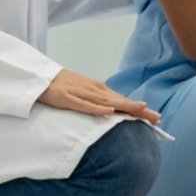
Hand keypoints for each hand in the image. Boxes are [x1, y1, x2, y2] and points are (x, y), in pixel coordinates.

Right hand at [38, 69, 160, 124]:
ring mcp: (80, 92)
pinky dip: (96, 108)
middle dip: (138, 110)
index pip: (123, 101)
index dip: (139, 109)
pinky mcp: (65, 97)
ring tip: (142, 111)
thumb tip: (116, 113)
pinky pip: (83, 105)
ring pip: (106, 102)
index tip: (157, 118)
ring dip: (125, 107)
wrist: (38, 77)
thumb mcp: (85, 93)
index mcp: (99, 90)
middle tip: (157, 118)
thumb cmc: (63, 86)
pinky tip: (109, 112)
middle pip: (120, 101)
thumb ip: (99, 102)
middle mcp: (94, 89)